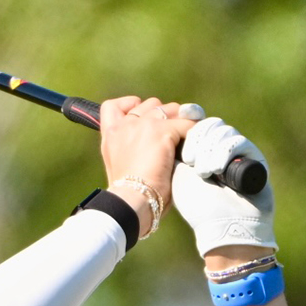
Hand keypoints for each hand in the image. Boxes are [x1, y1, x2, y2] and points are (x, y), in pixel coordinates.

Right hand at [98, 96, 197, 231]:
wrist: (132, 201)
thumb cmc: (129, 194)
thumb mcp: (119, 167)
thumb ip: (128, 150)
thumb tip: (149, 148)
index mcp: (111, 136)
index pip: (113, 106)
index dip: (130, 104)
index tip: (142, 114)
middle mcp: (125, 125)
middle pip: (150, 104)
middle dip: (164, 115)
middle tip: (173, 133)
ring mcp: (143, 126)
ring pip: (171, 109)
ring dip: (180, 121)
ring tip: (186, 138)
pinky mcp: (162, 132)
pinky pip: (186, 123)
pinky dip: (193, 131)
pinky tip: (195, 145)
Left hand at [173, 116, 276, 255]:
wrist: (223, 227)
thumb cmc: (198, 205)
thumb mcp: (179, 174)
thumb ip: (175, 148)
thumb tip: (172, 123)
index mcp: (200, 152)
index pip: (196, 124)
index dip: (190, 118)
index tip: (181, 117)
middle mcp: (220, 150)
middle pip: (209, 124)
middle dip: (197, 137)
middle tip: (190, 159)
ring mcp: (238, 153)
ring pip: (222, 130)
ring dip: (209, 148)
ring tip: (203, 171)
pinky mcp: (255, 158)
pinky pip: (238, 141)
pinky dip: (224, 151)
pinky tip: (216, 169)